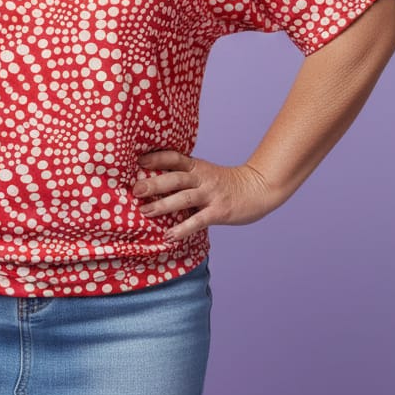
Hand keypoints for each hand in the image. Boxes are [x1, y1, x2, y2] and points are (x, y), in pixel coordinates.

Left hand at [133, 150, 278, 241]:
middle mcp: (203, 178)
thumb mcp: (206, 173)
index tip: (138, 161)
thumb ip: (185, 177)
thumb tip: (154, 184)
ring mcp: (211, 195)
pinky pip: (198, 221)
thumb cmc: (226, 184)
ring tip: (145, 212)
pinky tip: (169, 236)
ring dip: (163, 205)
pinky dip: (182, 229)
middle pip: (175, 178)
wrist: (258, 189)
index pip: (175, 158)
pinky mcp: (219, 212)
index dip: (156, 158)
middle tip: (136, 190)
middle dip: (154, 184)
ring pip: (184, 198)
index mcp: (197, 167)